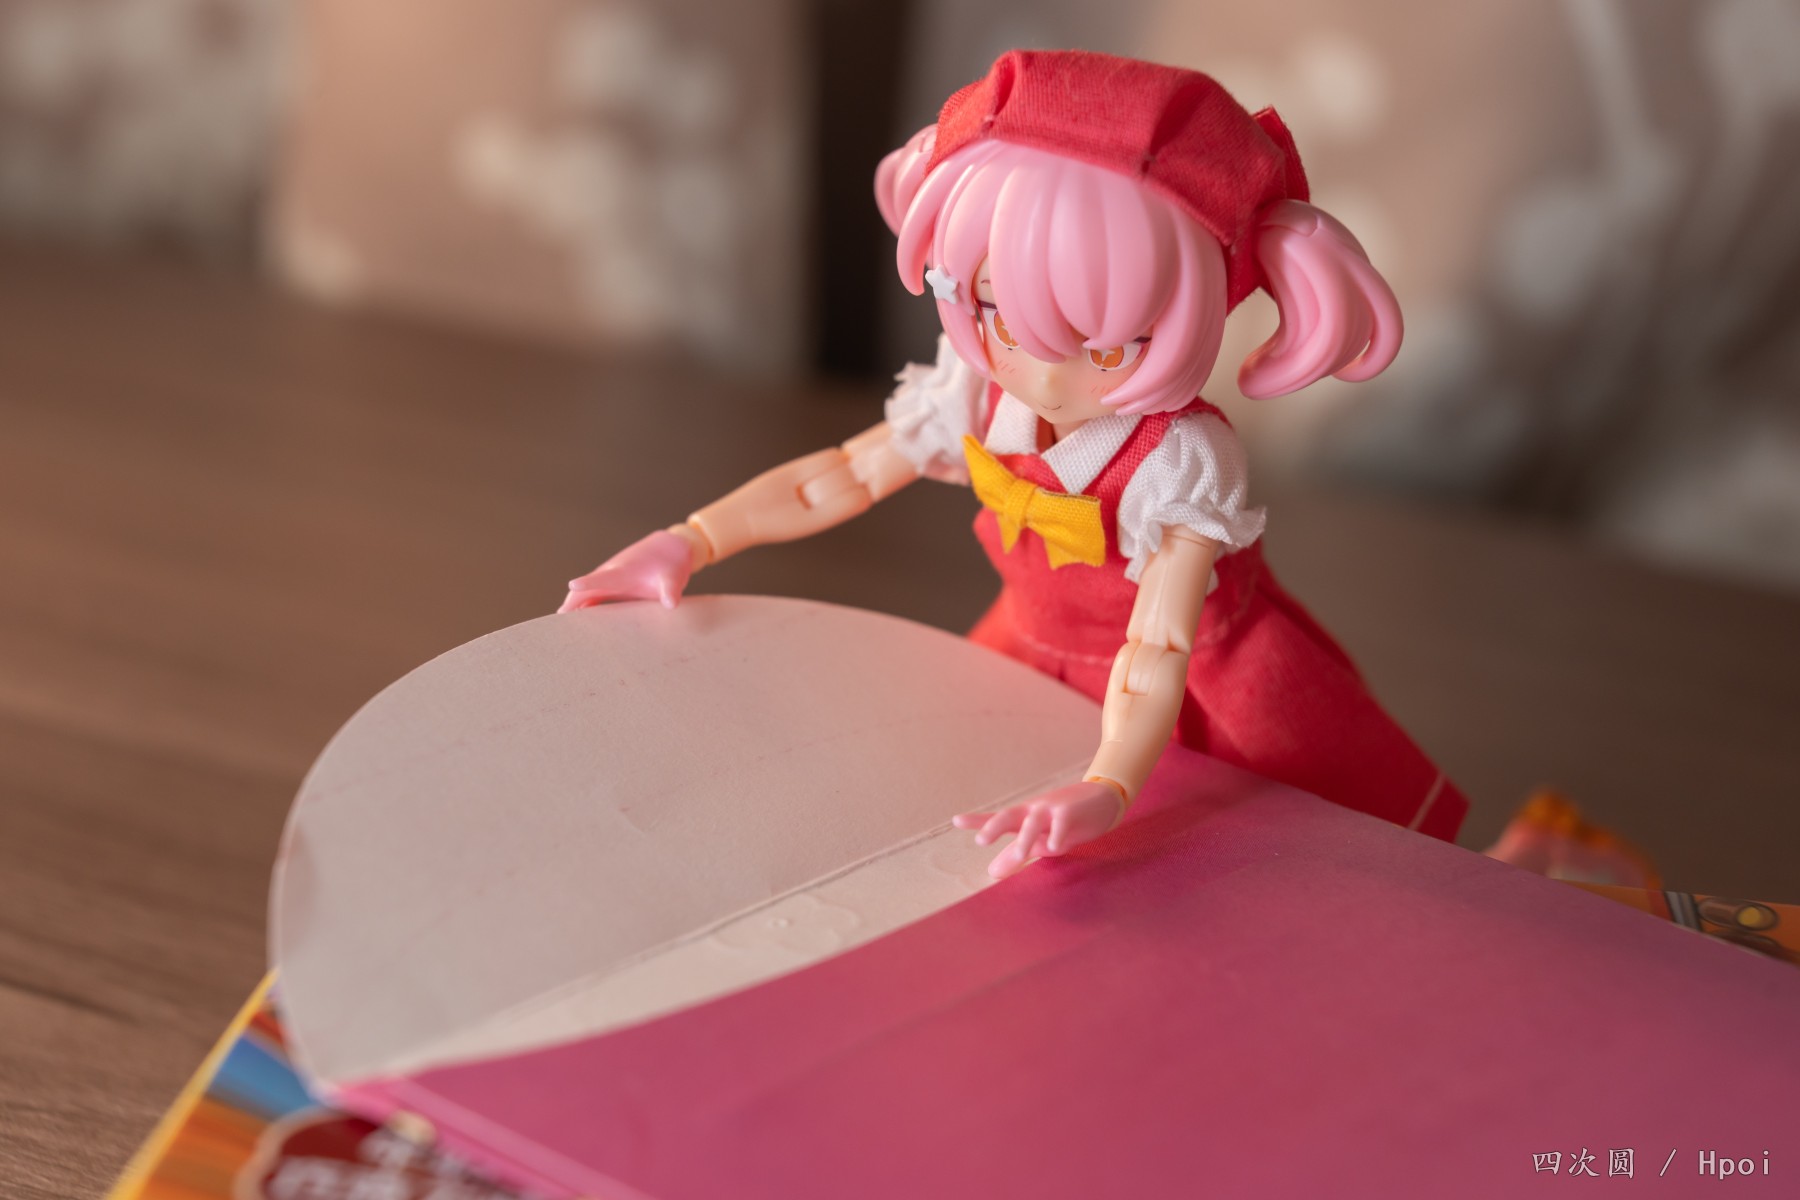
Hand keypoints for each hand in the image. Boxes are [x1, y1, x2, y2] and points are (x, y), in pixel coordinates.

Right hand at [558, 529, 696, 612]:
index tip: (573, 584)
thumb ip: (670, 590)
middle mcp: (611, 574)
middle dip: (572, 601)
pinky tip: (574, 620)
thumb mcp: (673, 577)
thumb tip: (670, 603)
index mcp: (624, 572)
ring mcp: (609, 580)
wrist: (667, 549)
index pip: (603, 578)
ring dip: (573, 606)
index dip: (588, 583)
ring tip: (560, 626)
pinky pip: (592, 597)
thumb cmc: (669, 564)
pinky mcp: (611, 586)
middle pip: (586, 589)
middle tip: (559, 619)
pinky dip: (582, 607)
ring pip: (586, 593)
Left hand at [952, 780, 1127, 879]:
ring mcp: (1051, 809)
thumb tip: (991, 873)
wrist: (1102, 800)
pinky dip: (1058, 834)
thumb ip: (1015, 855)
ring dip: (1026, 838)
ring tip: (1021, 855)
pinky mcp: (1071, 812)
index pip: (997, 819)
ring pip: (1034, 821)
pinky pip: (1062, 823)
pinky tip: (1055, 847)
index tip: (956, 820)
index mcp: (1023, 818)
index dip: (976, 821)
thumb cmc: (1064, 823)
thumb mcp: (1039, 841)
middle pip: (1009, 815)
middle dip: (994, 825)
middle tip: (981, 839)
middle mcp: (1033, 811)